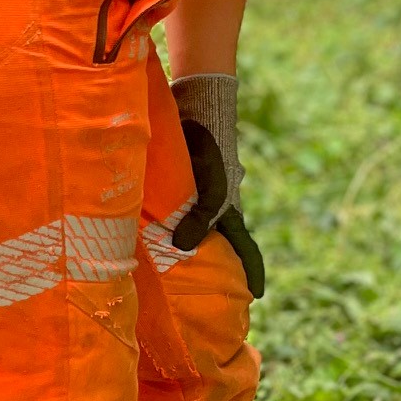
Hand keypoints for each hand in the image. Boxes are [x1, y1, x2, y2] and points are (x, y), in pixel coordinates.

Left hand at [171, 73, 266, 297]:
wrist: (198, 104)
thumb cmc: (209, 147)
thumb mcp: (209, 187)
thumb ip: (198, 219)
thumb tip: (179, 249)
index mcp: (230, 209)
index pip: (245, 248)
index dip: (252, 273)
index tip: (256, 296)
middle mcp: (217, 203)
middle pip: (218, 237)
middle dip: (213, 259)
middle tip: (201, 284)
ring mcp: (200, 190)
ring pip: (193, 221)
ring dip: (182, 238)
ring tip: (162, 259)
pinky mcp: (182, 177)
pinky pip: (175, 205)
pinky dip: (165, 219)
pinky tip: (144, 225)